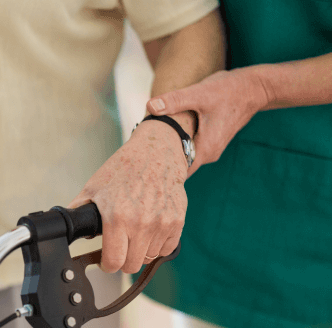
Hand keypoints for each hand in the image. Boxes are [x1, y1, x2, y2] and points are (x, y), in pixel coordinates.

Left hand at [68, 120, 187, 273]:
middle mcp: (141, 224)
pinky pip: (166, 249)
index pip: (113, 262)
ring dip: (139, 252)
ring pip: (148, 258)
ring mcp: (161, 224)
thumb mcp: (93, 187)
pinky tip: (149, 233)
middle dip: (122, 260)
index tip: (106, 261)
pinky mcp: (177, 222)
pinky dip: (157, 246)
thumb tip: (64, 226)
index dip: (106, 265)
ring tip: (134, 235)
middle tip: (119, 248)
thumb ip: (77, 210)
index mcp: (117, 217)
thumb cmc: (124, 168)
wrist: (156, 153)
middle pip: (131, 265)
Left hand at [147, 68, 269, 175]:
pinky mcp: (211, 141)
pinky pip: (191, 149)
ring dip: (170, 153)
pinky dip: (179, 145)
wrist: (254, 88)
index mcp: (206, 148)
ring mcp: (211, 148)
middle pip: (180, 166)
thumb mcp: (199, 94)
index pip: (179, 172)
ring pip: (186, 157)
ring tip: (149, 146)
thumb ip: (175, 101)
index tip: (143, 167)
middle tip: (140, 155)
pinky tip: (166, 137)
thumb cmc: (229, 91)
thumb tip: (151, 107)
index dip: (161, 171)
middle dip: (162, 162)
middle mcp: (209, 153)